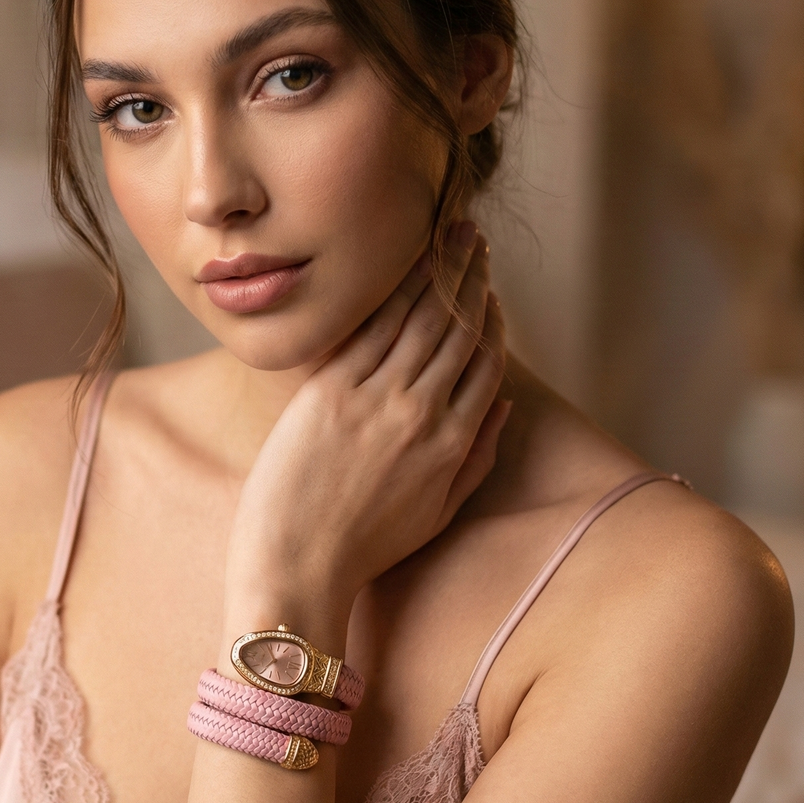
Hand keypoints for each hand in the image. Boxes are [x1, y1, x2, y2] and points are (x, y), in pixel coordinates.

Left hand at [225, 223, 508, 648]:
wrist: (298, 567)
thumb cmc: (363, 549)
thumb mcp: (438, 513)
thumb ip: (477, 459)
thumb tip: (505, 406)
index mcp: (452, 445)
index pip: (484, 365)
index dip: (491, 321)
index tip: (489, 290)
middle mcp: (422, 414)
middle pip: (458, 330)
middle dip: (471, 279)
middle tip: (473, 241)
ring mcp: (377, 400)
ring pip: (421, 319)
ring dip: (440, 270)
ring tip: (450, 235)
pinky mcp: (331, 392)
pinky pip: (373, 327)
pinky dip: (394, 291)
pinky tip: (405, 262)